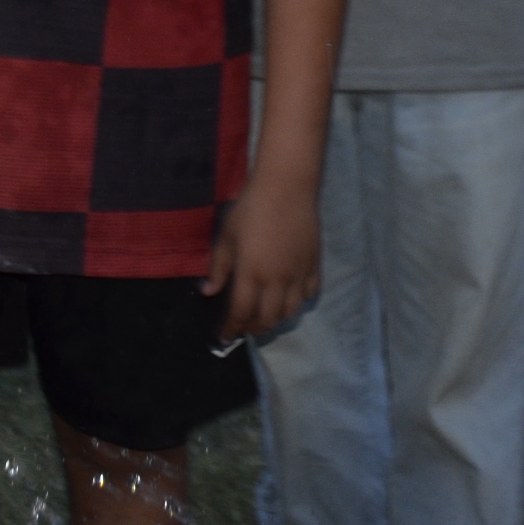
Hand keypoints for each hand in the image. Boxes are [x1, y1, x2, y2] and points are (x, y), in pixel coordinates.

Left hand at [203, 171, 320, 341]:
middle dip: (252, 328)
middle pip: (267, 319)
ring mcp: (298, 274)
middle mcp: (276, 280)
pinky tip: (289, 297)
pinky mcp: (314, 266)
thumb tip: (209, 291)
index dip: (231, 328)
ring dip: (275, 320)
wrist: (286, 187)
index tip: (224, 337)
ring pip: (290, 312)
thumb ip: (219, 267)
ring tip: (264, 316)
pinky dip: (298, 302)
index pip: (240, 312)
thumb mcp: (227, 236)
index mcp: (251, 273)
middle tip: (243, 326)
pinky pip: (309, 295)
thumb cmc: (251, 208)